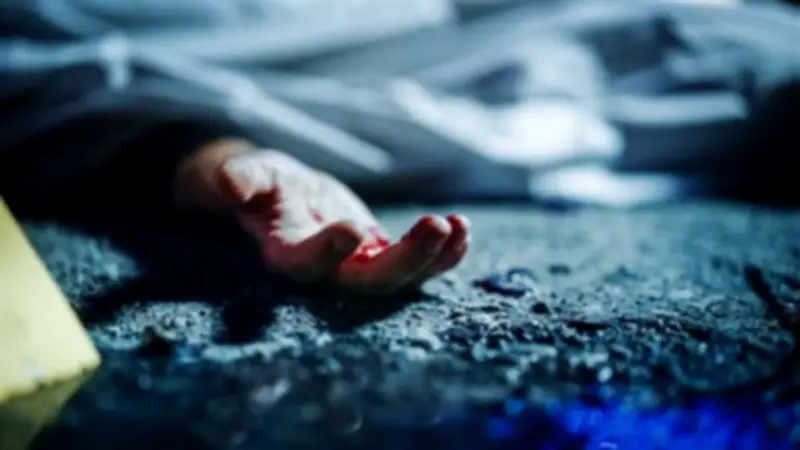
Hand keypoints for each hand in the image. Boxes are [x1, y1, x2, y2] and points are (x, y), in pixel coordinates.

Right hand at [216, 150, 469, 292]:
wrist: (291, 197)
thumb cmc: (268, 185)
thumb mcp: (253, 174)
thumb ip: (243, 178)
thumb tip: (229, 181)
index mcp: (287, 253)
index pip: (305, 265)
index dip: (327, 254)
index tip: (352, 230)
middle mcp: (328, 272)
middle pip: (368, 283)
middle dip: (406, 260)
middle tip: (435, 226)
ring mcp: (361, 270)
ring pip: (401, 279)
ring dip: (433, 257)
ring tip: (455, 225)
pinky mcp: (384, 259)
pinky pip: (420, 266)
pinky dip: (445, 254)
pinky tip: (463, 229)